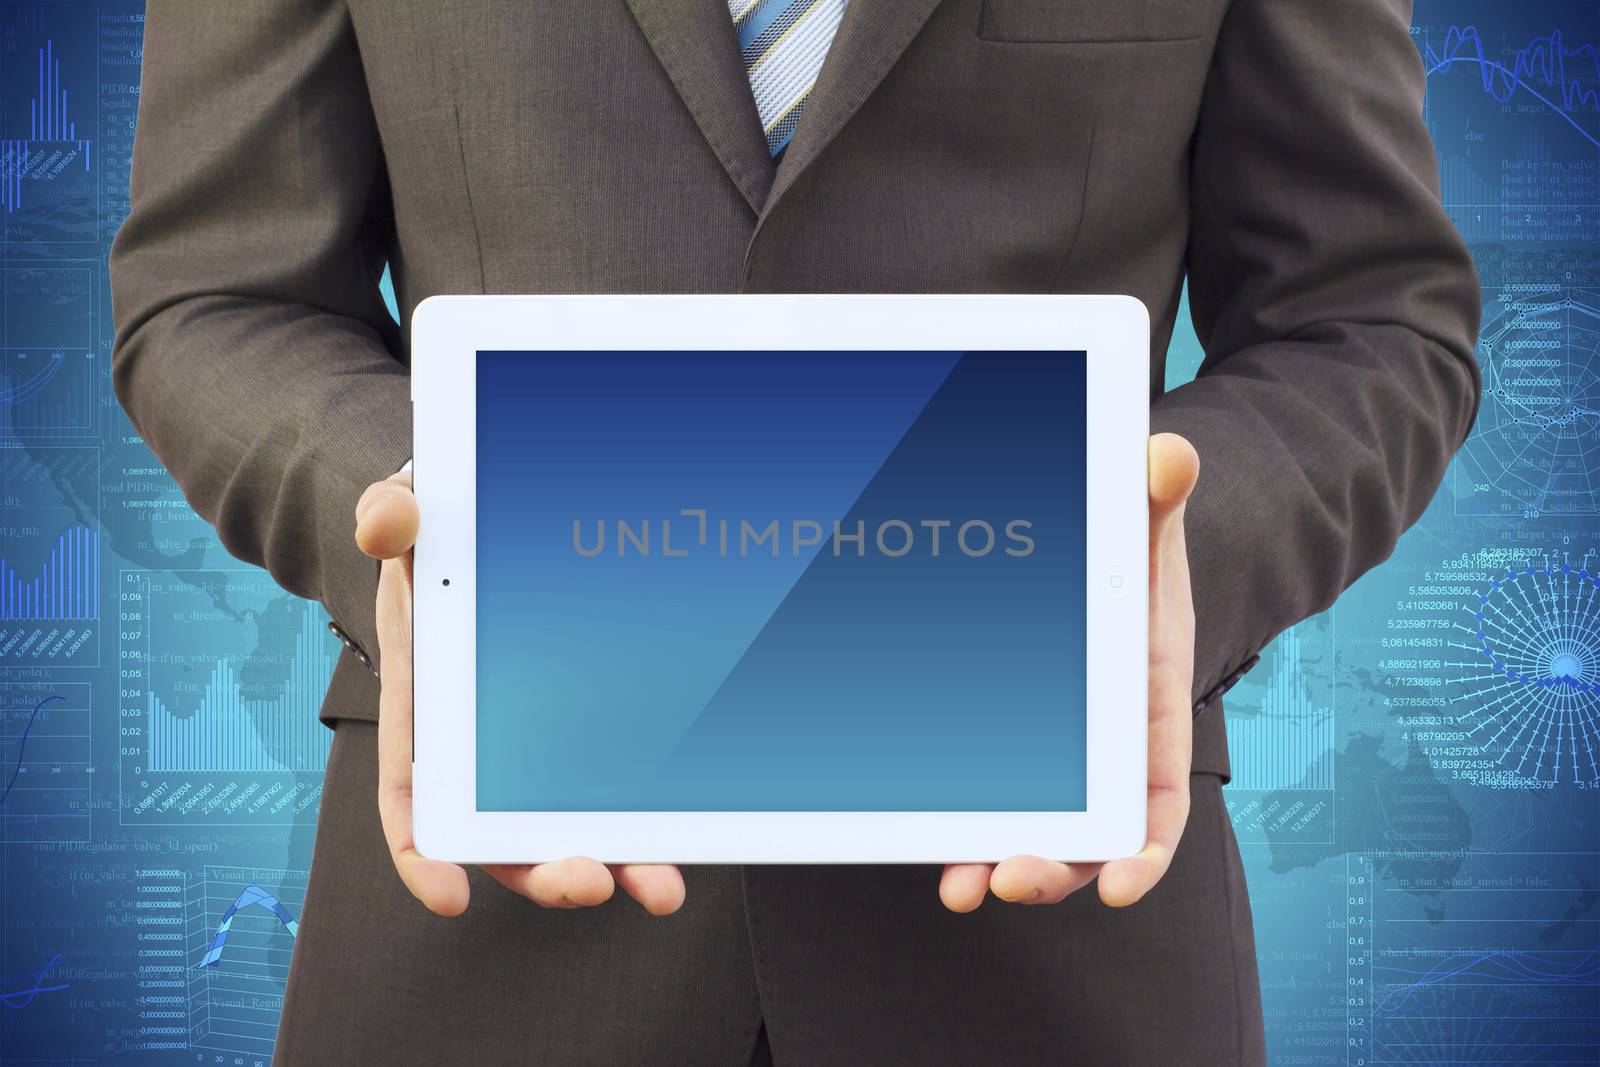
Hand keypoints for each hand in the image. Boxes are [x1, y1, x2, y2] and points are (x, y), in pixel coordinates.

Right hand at [354, 470, 685, 916]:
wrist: (476, 522)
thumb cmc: (438, 532)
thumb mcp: (408, 512)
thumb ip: (390, 516)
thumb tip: (389, 525)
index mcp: (425, 702)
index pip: (412, 791)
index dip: (422, 850)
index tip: (448, 895)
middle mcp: (477, 740)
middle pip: (499, 831)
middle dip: (544, 869)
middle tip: (591, 882)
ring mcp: (532, 741)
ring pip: (567, 824)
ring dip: (615, 863)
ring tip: (660, 888)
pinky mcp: (587, 727)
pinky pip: (614, 786)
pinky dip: (644, 822)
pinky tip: (683, 842)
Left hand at [939, 433, 1199, 911]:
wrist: (1100, 558)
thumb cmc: (1132, 553)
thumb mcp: (1146, 525)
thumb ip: (1157, 497)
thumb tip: (1170, 455)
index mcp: (1149, 713)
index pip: (1159, 799)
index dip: (1145, 849)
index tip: (1121, 881)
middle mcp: (1103, 753)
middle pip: (1088, 835)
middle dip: (1054, 868)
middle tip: (1011, 879)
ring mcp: (1053, 758)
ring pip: (1033, 830)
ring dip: (998, 862)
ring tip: (962, 885)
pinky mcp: (1005, 749)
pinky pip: (986, 798)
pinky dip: (962, 828)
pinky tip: (927, 844)